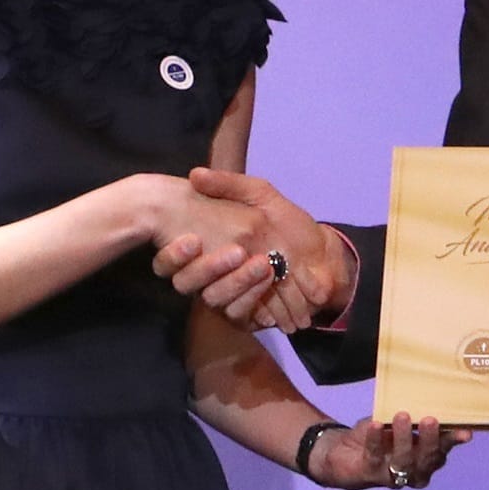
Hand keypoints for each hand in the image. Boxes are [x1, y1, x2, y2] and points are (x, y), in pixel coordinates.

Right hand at [149, 167, 347, 330]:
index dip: (174, 255)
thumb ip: (228, 185)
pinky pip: (238, 313)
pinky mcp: (245, 313)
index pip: (167, 260)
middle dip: (207, 269)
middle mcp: (207, 275)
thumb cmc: (287, 223)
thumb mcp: (260, 195)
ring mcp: (225, 295)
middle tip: (237, 251)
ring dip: (236, 283)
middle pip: (185, 283)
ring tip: (264, 265)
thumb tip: (195, 175)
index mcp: (203, 248)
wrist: (321, 253)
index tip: (193, 240)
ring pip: (213, 298)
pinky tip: (270, 282)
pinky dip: (253, 298)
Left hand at [311, 413, 464, 489]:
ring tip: (402, 416)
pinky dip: (375, 439)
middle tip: (430, 419)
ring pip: (404, 461)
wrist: (342, 452)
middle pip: (426, 460)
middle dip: (430, 440)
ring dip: (404, 438)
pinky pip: (374, 456)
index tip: (465, 431)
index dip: (453, 442)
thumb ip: (419, 420)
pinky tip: (375, 424)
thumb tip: (441, 402)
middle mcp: (413, 473)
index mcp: (426, 460)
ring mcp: (392, 476)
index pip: (443, 451)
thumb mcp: (401, 426)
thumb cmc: (380, 436)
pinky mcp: (369, 474)